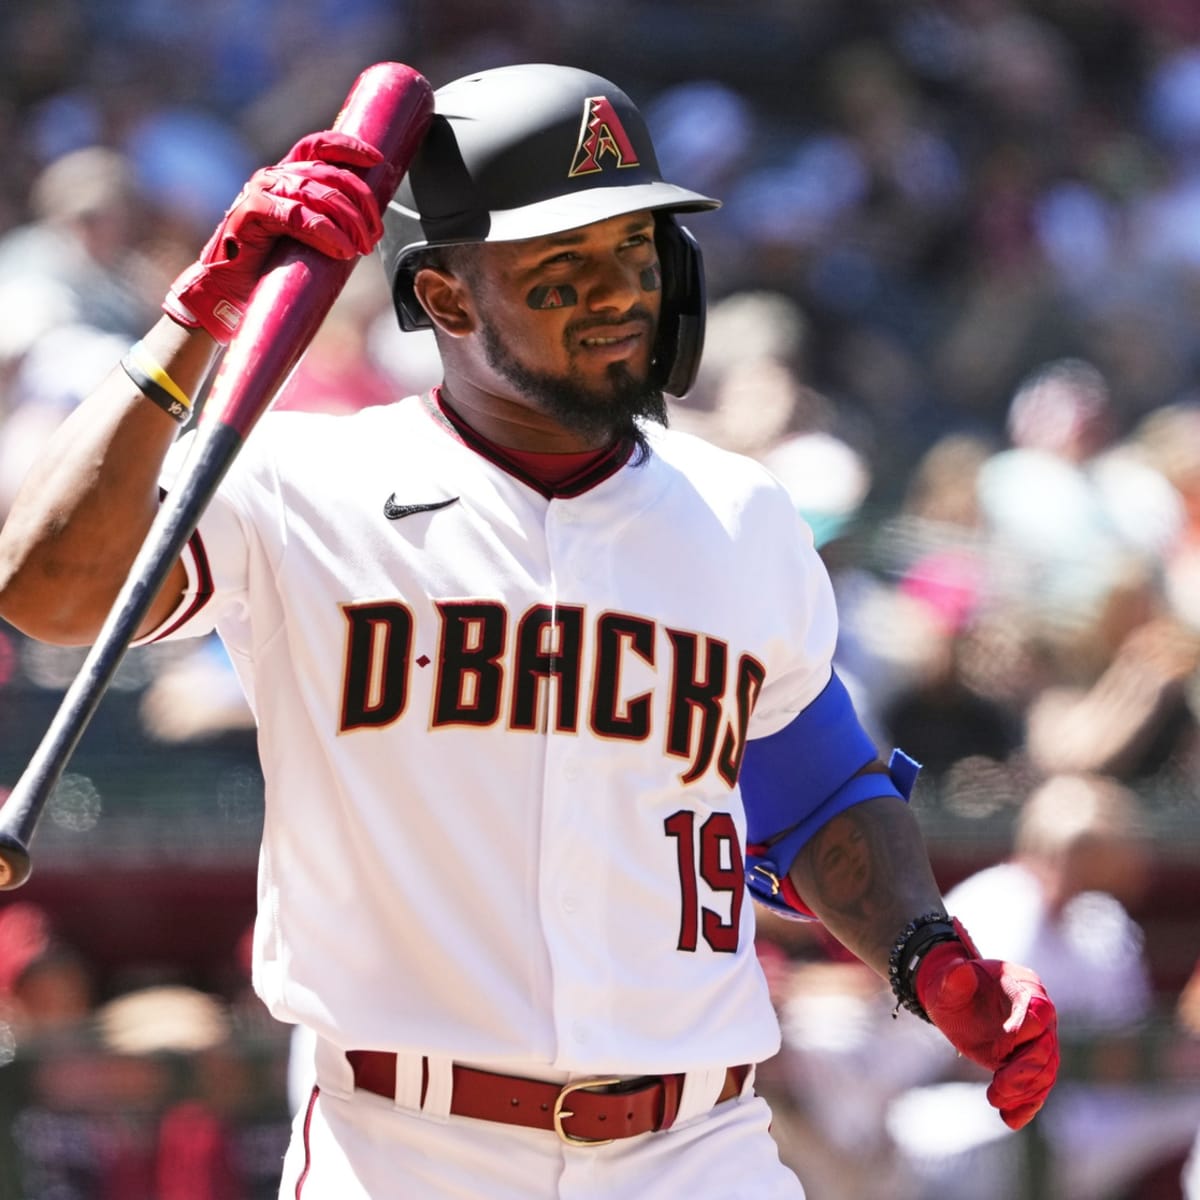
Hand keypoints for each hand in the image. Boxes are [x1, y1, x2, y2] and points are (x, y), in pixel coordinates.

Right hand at [164, 131, 384, 342]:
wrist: (232, 289)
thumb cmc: (271, 265)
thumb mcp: (309, 236)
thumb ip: (330, 221)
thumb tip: (367, 226)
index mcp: (288, 176)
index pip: (319, 147)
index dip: (349, 147)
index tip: (377, 159)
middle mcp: (274, 177)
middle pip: (328, 174)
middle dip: (360, 203)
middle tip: (374, 234)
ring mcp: (261, 191)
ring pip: (316, 194)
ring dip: (347, 221)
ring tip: (361, 247)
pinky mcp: (251, 211)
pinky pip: (297, 216)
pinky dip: (324, 232)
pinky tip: (341, 249)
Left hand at [916, 935, 1058, 1129]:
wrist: (953, 1000)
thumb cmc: (950, 986)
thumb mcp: (946, 982)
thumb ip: (954, 978)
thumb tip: (961, 970)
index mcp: (1024, 985)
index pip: (1038, 1011)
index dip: (1022, 1033)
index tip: (999, 1051)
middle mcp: (1039, 1014)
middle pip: (1046, 1048)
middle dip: (1024, 1073)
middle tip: (996, 1092)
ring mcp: (1038, 1040)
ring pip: (1045, 1071)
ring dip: (1025, 1092)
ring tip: (998, 1104)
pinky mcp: (1029, 1062)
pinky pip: (1037, 1086)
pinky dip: (1027, 1104)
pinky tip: (1010, 1119)